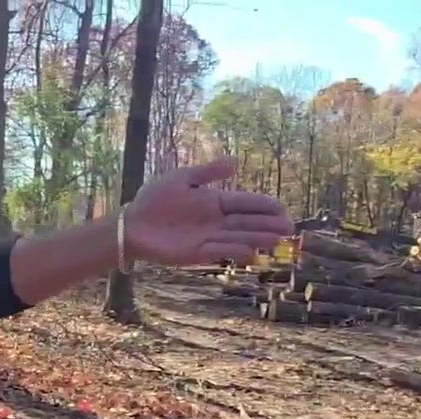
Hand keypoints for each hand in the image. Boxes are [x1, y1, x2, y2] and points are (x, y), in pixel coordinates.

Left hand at [124, 158, 292, 265]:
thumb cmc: (154, 199)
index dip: (264, 205)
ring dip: (256, 239)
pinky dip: (234, 252)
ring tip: (276, 241)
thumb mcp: (181, 179)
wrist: (132, 223)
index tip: (282, 208)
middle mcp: (216, 221)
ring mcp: (208, 238)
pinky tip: (250, 252)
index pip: (245, 202)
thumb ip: (208, 173)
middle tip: (288, 228)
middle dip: (268, 225)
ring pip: (238, 238)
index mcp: (214, 201)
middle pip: (247, 222)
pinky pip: (219, 252)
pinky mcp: (197, 254)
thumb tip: (235, 163)